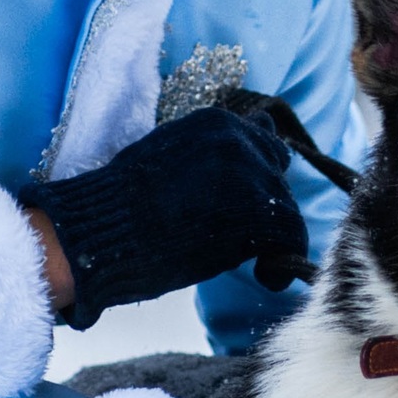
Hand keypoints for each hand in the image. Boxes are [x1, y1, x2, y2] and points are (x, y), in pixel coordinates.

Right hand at [22, 103, 310, 330]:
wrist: (106, 232)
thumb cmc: (121, 204)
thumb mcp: (165, 157)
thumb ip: (204, 155)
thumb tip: (238, 157)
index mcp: (215, 121)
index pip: (259, 144)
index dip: (253, 180)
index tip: (238, 206)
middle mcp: (241, 139)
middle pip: (276, 172)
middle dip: (263, 204)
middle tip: (237, 234)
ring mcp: (254, 174)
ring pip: (287, 206)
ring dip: (271, 233)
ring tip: (249, 258)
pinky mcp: (260, 214)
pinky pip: (291, 238)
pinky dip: (281, 263)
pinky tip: (264, 276)